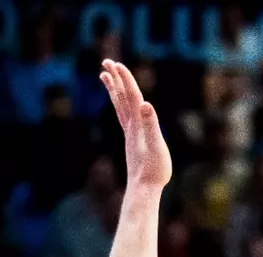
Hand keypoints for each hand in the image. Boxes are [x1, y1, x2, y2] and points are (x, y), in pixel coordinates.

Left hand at [100, 59, 170, 189]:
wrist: (144, 188)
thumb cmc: (153, 170)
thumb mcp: (157, 146)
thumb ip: (151, 125)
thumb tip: (146, 105)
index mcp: (138, 125)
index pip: (132, 97)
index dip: (126, 80)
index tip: (118, 64)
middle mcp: (131, 127)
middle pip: (122, 98)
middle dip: (116, 79)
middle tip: (107, 61)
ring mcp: (130, 133)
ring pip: (120, 106)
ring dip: (114, 89)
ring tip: (105, 75)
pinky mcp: (132, 140)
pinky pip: (123, 117)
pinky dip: (120, 105)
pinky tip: (120, 103)